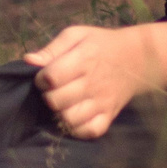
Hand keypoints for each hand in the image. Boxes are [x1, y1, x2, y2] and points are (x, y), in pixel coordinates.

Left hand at [26, 24, 162, 139]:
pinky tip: (74, 116)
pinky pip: (89, 132)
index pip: (51, 77)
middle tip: (54, 90)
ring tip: (64, 102)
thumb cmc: (101, 45)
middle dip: (48, 95)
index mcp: (84, 59)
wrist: (138, 59)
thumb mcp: (77, 35)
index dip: (41, 79)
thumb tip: (29, 61)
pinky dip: (77, 128)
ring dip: (60, 112)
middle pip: (56, 100)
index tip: (44, 76)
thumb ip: (52, 49)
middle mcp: (93, 83)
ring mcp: (102, 102)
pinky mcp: (109, 116)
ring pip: (69, 119)